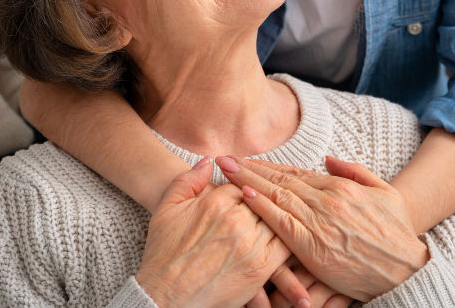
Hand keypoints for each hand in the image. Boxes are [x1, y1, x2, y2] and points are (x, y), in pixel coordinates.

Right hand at [135, 158, 297, 307]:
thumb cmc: (163, 253)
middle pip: (263, 199)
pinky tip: (291, 239)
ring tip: (289, 217)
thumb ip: (187, 180)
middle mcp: (235, 219)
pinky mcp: (260, 268)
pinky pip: (286, 246)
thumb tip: (207, 161)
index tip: (247, 195)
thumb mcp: (167, 208)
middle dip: (265, 201)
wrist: (166, 296)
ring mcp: (250, 244)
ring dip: (281, 217)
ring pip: (277, 219)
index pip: (243, 184)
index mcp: (215, 201)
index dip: (245, 188)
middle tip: (270, 206)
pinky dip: (290, 240)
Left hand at [216, 155, 429, 301]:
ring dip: (248, 182)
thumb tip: (327, 158)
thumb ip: (355, 171)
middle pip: (280, 180)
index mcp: (340, 187)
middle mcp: (327, 200)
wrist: (409, 269)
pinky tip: (245, 196)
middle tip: (223, 158)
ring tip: (225, 172)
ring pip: (277, 197)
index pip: (295, 172)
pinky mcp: (315, 248)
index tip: (246, 159)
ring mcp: (320, 223)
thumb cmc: (398, 233)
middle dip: (250, 169)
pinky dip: (263, 208)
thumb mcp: (384, 193)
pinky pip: (283, 224)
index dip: (268, 165)